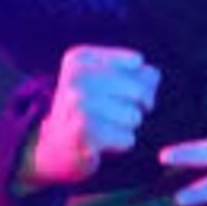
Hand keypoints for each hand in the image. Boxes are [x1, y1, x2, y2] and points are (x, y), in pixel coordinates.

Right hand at [19, 44, 160, 192]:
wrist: (54, 147)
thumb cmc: (91, 110)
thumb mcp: (109, 82)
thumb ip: (139, 73)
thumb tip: (153, 75)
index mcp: (80, 58)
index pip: (137, 62)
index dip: (138, 82)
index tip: (117, 92)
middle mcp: (76, 77)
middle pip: (140, 90)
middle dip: (136, 106)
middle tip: (113, 114)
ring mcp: (78, 103)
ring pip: (135, 116)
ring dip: (126, 127)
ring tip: (103, 127)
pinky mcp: (84, 131)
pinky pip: (128, 138)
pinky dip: (121, 143)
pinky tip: (101, 142)